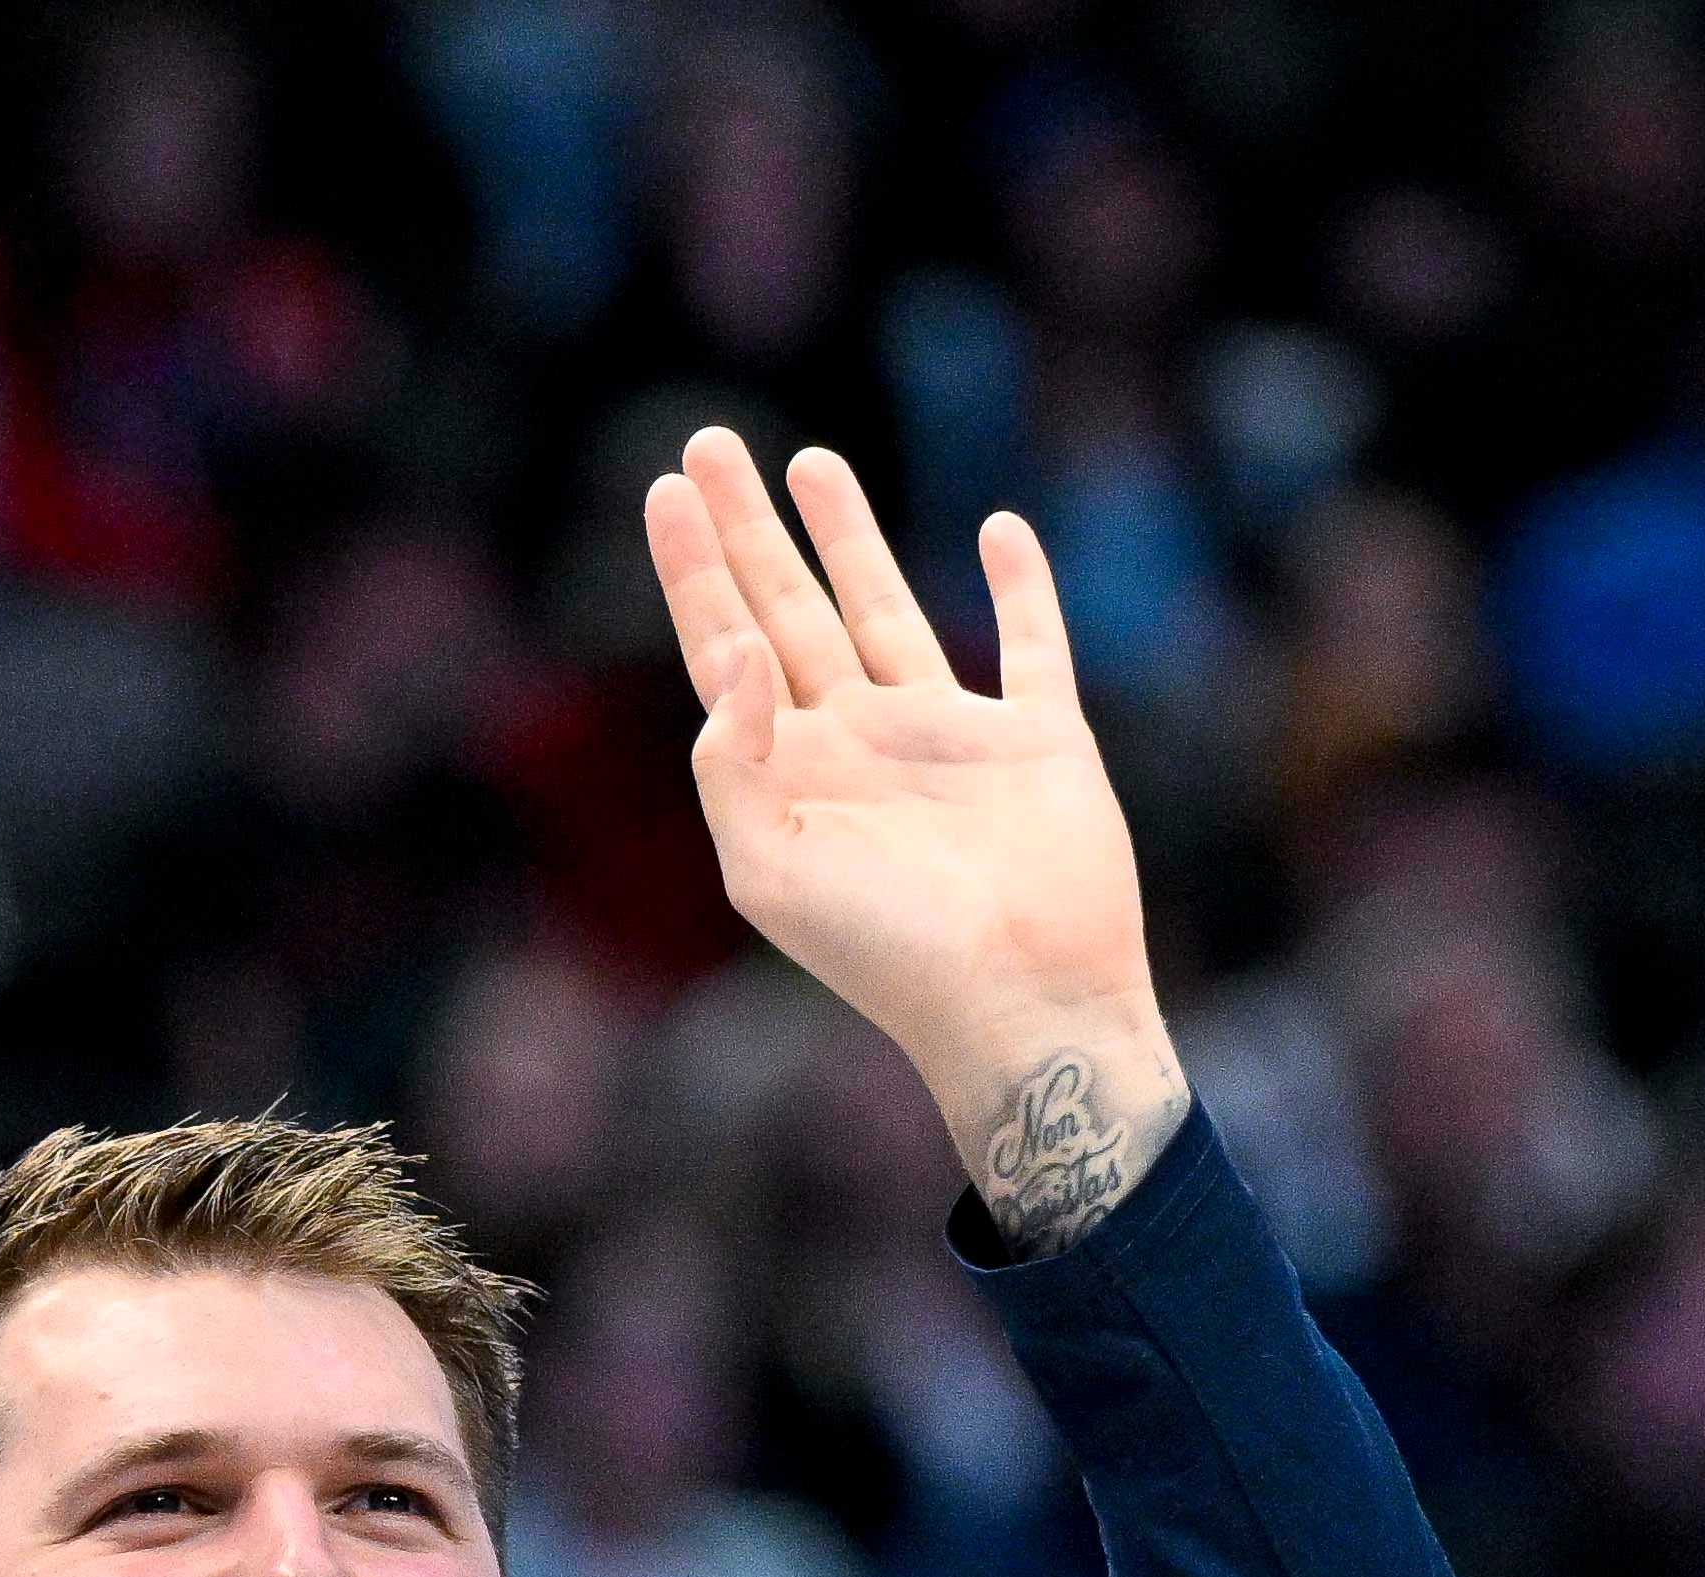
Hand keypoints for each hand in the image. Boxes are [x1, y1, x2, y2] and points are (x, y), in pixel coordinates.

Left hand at [635, 427, 1178, 1248]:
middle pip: (788, 609)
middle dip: (746, 529)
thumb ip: (730, 757)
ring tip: (808, 461)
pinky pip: (1031, 644)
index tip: (664, 490)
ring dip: (848, 535)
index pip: (724, 648)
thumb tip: (737, 648)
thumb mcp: (768, 869)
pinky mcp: (1039, 740)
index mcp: (790, 773)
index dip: (692, 569)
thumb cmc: (887, 954)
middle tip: (707, 444)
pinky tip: (998, 530)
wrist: (1019, 1003)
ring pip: (888, 608)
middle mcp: (861, 742)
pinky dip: (1022, 587)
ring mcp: (950, 737)